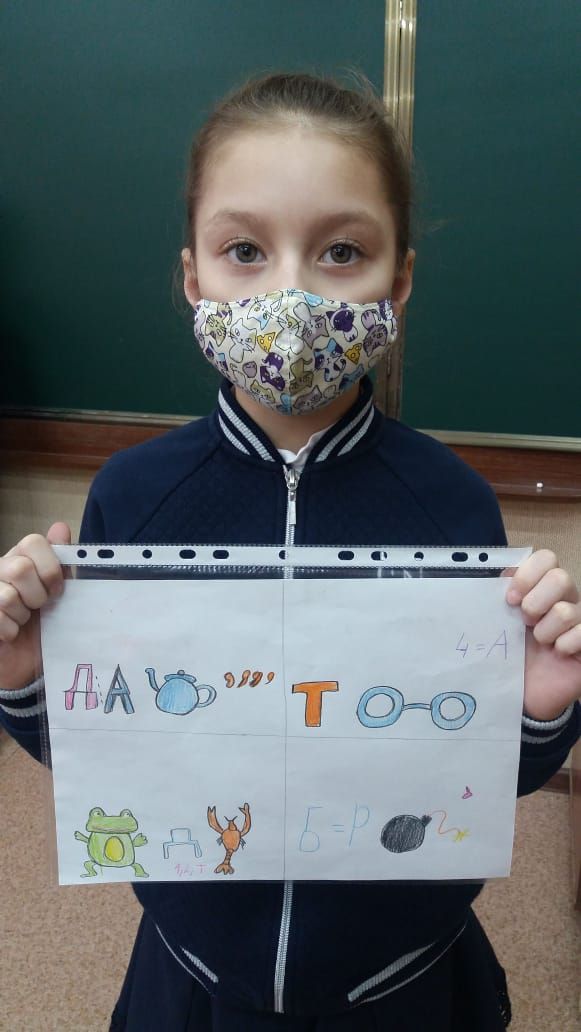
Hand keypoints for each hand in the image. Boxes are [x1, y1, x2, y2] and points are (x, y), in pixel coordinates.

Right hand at [0, 522, 70, 690]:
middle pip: (19, 568)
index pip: (33, 542)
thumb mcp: (58, 595)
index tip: (58, 589)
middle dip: (37, 595)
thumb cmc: (42, 627)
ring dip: (22, 616)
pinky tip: (10, 634)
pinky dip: (10, 631)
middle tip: (38, 608)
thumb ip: (61, 564)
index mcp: (20, 558)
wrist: (25, 664)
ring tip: (22, 622)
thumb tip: (60, 527)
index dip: (50, 567)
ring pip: (7, 596)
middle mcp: (0, 569)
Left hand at [505, 550, 580, 720]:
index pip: (546, 558)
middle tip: (524, 621)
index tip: (510, 599)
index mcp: (542, 587)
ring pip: (566, 610)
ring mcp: (580, 621)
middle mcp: (565, 599)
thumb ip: (499, 595)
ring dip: (545, 630)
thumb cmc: (510, 652)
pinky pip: (580, 634)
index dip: (527, 575)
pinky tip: (556, 654)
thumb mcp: (500, 621)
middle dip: (535, 601)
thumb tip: (503, 575)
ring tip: (539, 642)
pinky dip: (562, 646)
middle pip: (561, 578)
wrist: (521, 690)